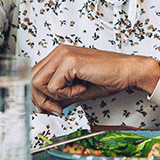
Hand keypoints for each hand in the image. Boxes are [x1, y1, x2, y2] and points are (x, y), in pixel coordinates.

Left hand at [31, 44, 159, 114]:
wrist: (128, 72)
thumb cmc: (110, 77)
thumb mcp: (79, 89)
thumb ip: (61, 95)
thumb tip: (47, 106)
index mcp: (61, 55)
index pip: (35, 76)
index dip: (39, 95)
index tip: (51, 107)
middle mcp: (60, 52)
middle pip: (31, 79)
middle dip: (42, 100)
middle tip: (58, 108)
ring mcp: (64, 55)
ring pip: (38, 83)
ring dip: (53, 97)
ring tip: (73, 95)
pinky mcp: (70, 61)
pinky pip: (54, 86)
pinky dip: (67, 94)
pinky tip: (82, 88)